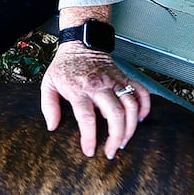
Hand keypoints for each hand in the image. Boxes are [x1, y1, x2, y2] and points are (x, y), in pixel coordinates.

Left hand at [41, 44, 149, 158]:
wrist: (81, 43)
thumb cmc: (65, 66)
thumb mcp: (48, 84)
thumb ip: (49, 106)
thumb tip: (53, 126)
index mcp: (79, 89)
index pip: (87, 118)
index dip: (90, 138)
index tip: (90, 151)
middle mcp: (100, 86)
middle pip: (115, 114)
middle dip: (116, 137)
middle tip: (111, 151)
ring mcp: (115, 81)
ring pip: (131, 106)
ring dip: (131, 127)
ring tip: (124, 141)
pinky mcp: (124, 77)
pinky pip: (141, 92)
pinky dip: (145, 107)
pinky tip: (139, 120)